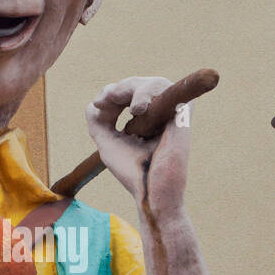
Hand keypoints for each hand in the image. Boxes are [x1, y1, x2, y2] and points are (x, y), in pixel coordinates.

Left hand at [85, 75, 191, 211]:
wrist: (150, 190)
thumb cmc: (132, 171)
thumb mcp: (109, 143)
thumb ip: (99, 123)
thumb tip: (92, 104)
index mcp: (148, 120)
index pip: (130, 94)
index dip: (112, 93)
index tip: (98, 104)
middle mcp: (162, 114)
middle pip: (140, 85)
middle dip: (119, 89)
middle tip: (104, 100)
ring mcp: (173, 113)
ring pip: (153, 83)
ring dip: (130, 88)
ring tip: (119, 103)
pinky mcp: (182, 114)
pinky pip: (166, 89)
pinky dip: (147, 93)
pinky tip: (136, 108)